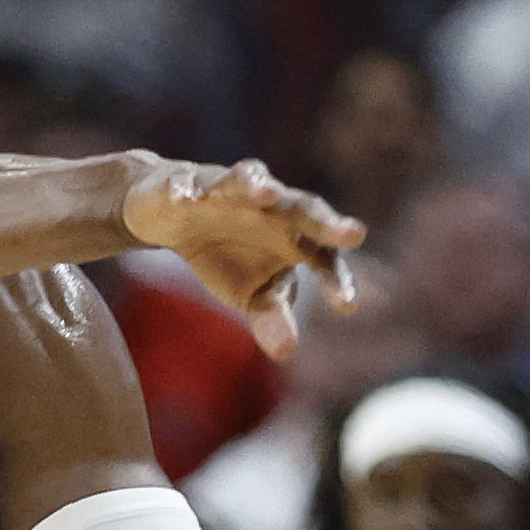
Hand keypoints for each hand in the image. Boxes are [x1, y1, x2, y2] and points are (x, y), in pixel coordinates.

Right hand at [118, 156, 365, 359]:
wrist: (174, 214)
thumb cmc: (227, 254)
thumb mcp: (251, 294)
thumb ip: (271, 317)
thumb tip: (286, 350)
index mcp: (294, 236)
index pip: (324, 257)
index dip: (335, 279)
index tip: (346, 305)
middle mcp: (269, 207)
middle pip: (302, 207)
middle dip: (325, 220)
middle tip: (354, 234)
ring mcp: (228, 189)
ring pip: (247, 179)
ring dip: (257, 183)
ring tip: (268, 192)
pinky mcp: (185, 182)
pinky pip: (186, 183)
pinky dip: (185, 189)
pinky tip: (184, 198)